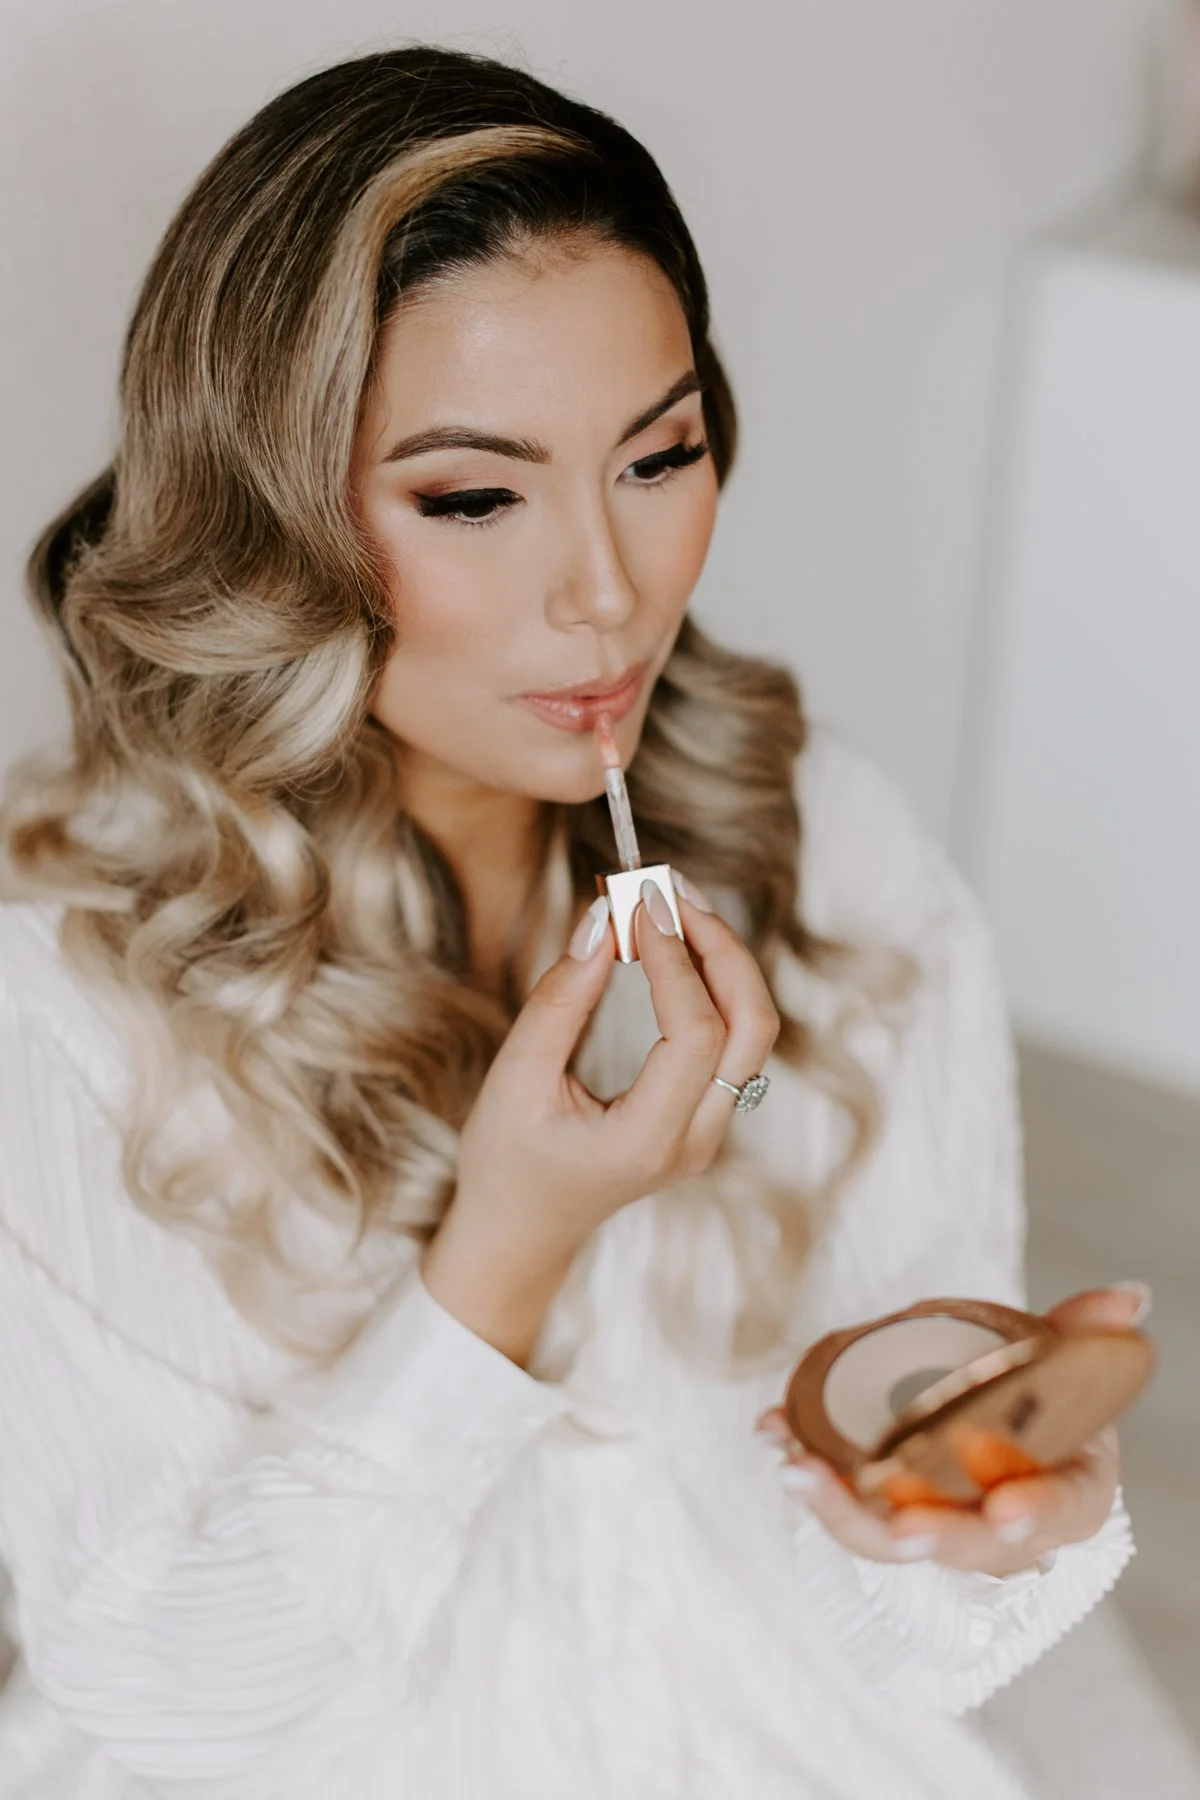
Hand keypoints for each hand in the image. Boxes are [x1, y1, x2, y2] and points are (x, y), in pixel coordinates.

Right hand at [423, 878, 780, 1359]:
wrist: (520, 1233)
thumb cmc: (505, 1163)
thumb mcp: (514, 1079)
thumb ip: (559, 1001)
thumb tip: (602, 918)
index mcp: (650, 1140)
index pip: (697, 1033)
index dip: (674, 956)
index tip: (635, 900)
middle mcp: (697, 1140)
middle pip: (753, 1025)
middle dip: (719, 944)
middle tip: (667, 887)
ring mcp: (710, 1132)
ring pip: (754, 1029)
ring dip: (720, 957)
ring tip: (669, 901)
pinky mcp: (705, 1114)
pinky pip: (732, 1037)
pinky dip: (710, 980)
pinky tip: (670, 941)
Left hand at [755, 1283, 1147, 1575]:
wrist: (1000, 1423)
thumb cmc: (1042, 1402)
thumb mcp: (1069, 1364)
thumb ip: (1085, 1332)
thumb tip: (1128, 1296)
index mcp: (1068, 1495)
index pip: (1057, 1511)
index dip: (1032, 1511)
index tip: (1003, 1507)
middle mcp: (1005, 1529)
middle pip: (966, 1543)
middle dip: (926, 1532)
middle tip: (893, 1518)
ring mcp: (941, 1526)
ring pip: (892, 1536)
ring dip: (841, 1507)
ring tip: (798, 1466)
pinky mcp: (886, 1512)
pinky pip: (847, 1505)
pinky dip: (810, 1472)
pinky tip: (776, 1432)